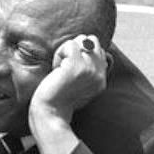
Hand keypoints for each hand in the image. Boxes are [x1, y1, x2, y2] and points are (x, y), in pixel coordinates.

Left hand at [28, 35, 108, 153]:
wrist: (51, 113)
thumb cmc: (58, 99)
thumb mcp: (78, 82)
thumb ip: (87, 67)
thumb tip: (87, 41)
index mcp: (102, 78)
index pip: (98, 49)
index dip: (80, 52)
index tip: (68, 69)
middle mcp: (100, 73)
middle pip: (91, 40)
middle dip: (75, 48)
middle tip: (64, 67)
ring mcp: (90, 69)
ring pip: (80, 40)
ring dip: (65, 51)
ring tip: (60, 69)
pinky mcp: (77, 66)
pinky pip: (69, 45)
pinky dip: (59, 54)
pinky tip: (56, 69)